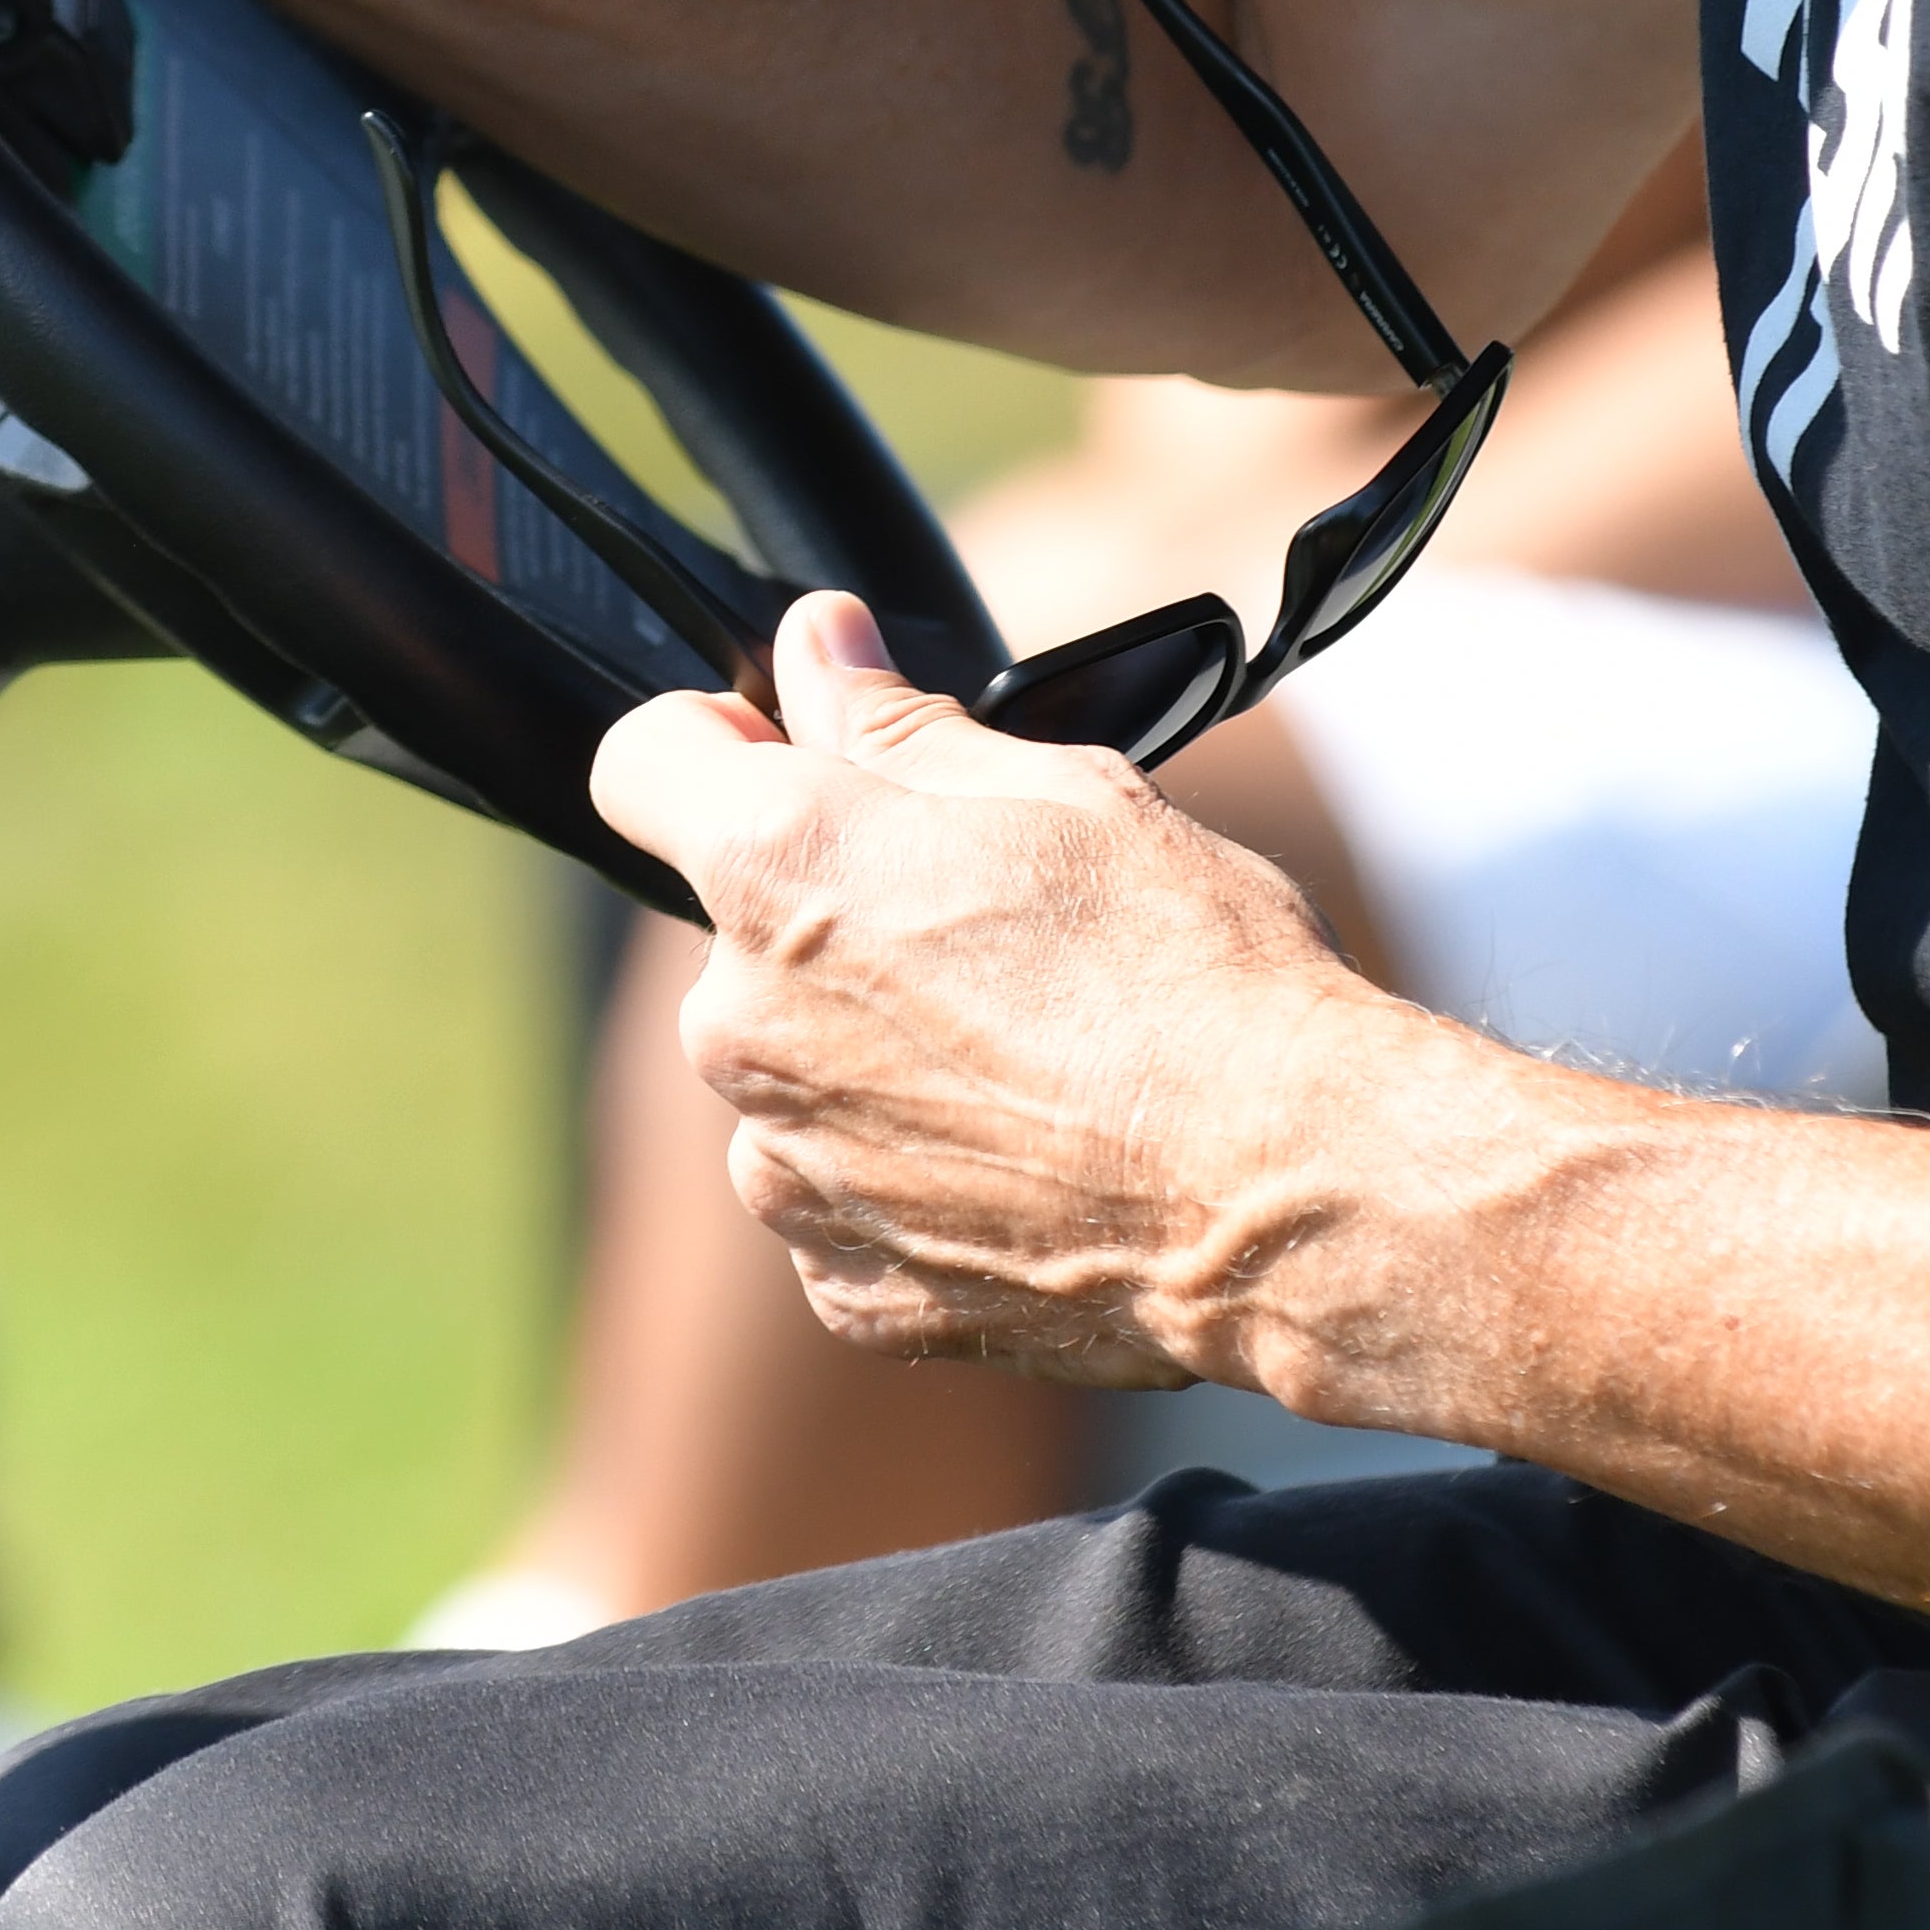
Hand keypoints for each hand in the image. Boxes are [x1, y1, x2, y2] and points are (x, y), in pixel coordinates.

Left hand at [587, 586, 1368, 1386]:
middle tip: (993, 921)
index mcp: (781, 870)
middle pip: (735, 930)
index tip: (791, 750)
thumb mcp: (1061, 793)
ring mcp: (784, 1172)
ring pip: (789, 1069)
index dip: (716, 738)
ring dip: (869, 1049)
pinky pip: (842, 1196)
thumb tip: (814, 643)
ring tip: (1034, 1054)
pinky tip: (1034, 1154)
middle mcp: (743, 1025)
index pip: (643, 760)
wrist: (1286, 1197)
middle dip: (832, 911)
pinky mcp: (845, 1286)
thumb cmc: (1194, 975)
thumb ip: (896, 723)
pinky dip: (913, 1170)